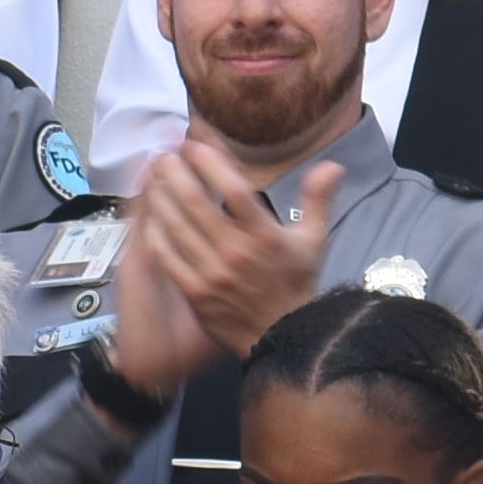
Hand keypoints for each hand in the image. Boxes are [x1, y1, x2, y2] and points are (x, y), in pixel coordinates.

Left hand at [112, 132, 342, 389]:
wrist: (284, 337)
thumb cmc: (295, 286)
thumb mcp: (314, 241)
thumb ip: (318, 199)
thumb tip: (331, 166)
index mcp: (266, 237)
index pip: (233, 190)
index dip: (210, 162)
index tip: (195, 146)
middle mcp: (237, 253)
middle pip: (195, 201)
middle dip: (174, 171)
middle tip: (165, 155)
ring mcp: (212, 273)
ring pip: (175, 224)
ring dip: (160, 195)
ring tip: (155, 177)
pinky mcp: (195, 290)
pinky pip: (166, 253)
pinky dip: (154, 229)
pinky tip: (151, 213)